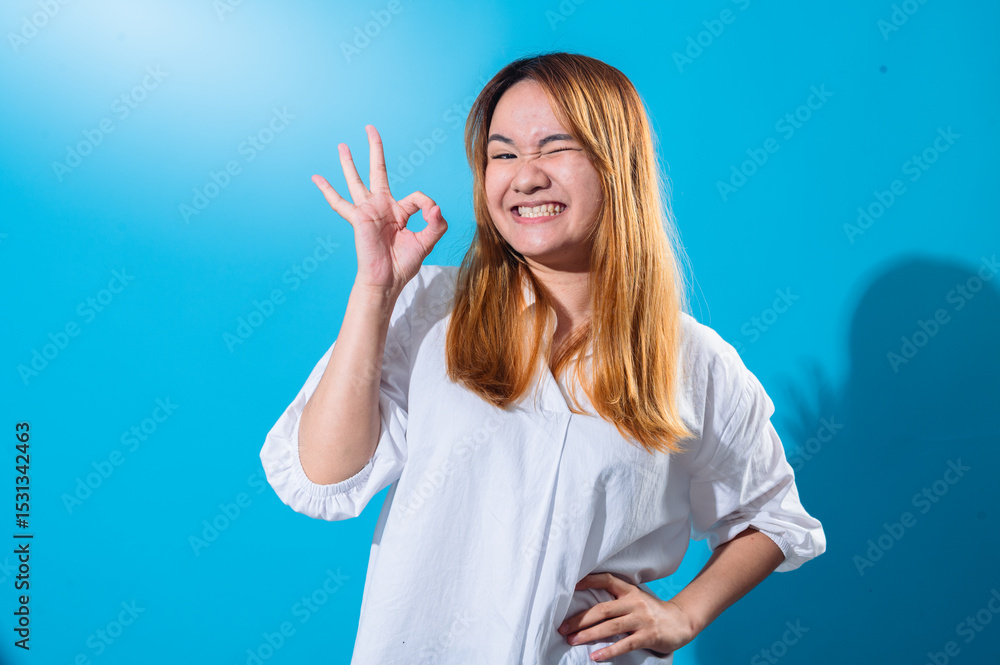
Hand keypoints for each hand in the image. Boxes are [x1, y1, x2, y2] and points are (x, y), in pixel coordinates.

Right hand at [312, 124, 447, 296]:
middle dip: (374, 149)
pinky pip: (339, 202)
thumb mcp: (427, 241)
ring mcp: (368, 211)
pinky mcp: (357, 218)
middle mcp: (382, 207)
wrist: (387, 280)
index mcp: (399, 211)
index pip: (416, 197)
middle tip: (370, 128)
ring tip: (342, 145)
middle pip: (378, 170)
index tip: (432, 216)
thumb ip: (436, 223)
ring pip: (356, 180)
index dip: (428, 205)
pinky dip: (327, 190)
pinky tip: (316, 178)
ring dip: (349, 162)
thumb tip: (436, 206)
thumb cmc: (404, 264)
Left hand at [557, 573, 697, 661]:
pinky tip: (595, 657)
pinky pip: (625, 644)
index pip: (606, 580)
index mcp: (629, 591)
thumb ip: (617, 602)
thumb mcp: (636, 600)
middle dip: (579, 619)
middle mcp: (634, 602)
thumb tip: (587, 609)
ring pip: (610, 627)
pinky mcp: (648, 636)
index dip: (588, 581)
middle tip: (562, 628)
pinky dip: (609, 651)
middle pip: (601, 609)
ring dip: (588, 635)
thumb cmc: (652, 612)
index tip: (570, 585)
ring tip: (571, 641)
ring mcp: (641, 619)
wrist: (681, 621)